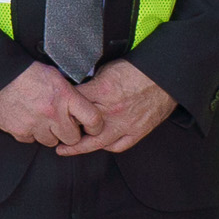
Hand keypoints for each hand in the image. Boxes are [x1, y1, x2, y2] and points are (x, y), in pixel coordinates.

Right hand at [0, 64, 86, 148]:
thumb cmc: (25, 71)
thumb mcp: (54, 75)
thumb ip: (69, 93)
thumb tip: (81, 106)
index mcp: (65, 96)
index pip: (93, 120)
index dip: (95, 126)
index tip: (92, 127)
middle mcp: (52, 113)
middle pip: (72, 138)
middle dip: (69, 132)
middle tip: (62, 122)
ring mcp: (35, 124)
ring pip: (51, 142)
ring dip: (48, 133)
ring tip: (41, 118)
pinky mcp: (20, 132)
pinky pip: (31, 140)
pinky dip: (30, 132)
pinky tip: (27, 118)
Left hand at [64, 67, 178, 156]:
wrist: (166, 76)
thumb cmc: (138, 69)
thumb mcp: (108, 69)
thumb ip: (92, 82)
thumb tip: (75, 88)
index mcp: (102, 91)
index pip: (72, 102)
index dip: (60, 106)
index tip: (53, 108)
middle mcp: (111, 111)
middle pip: (80, 126)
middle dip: (64, 130)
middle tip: (52, 133)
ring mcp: (125, 124)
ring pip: (96, 143)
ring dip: (78, 147)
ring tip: (65, 149)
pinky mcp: (137, 132)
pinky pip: (118, 146)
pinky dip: (106, 147)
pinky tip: (98, 145)